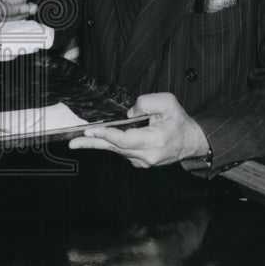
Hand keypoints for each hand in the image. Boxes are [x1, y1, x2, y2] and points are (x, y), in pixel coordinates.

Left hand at [68, 92, 209, 167]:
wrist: (191, 141)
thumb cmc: (179, 121)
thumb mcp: (167, 102)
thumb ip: (146, 102)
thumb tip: (128, 113)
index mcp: (155, 141)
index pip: (126, 140)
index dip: (107, 135)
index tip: (91, 131)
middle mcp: (148, 155)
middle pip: (116, 148)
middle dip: (92, 144)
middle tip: (73, 142)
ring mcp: (144, 162)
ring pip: (117, 151)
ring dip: (98, 144)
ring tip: (78, 140)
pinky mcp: (141, 163)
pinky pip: (122, 152)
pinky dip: (110, 145)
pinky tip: (99, 140)